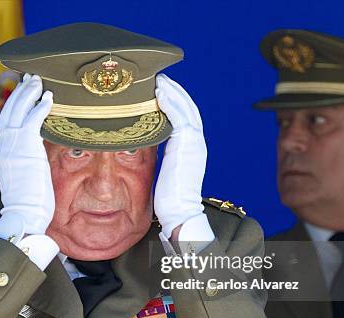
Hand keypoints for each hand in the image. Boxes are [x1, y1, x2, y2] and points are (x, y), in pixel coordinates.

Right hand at [0, 74, 54, 234]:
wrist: (24, 214)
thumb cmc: (28, 204)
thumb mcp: (24, 177)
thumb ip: (26, 161)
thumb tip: (36, 155)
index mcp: (2, 153)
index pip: (5, 122)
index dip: (13, 105)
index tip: (21, 92)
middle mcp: (4, 146)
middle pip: (9, 111)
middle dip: (19, 92)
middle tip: (30, 79)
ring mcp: (13, 146)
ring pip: (18, 111)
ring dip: (29, 93)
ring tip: (38, 81)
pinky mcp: (26, 147)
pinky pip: (33, 120)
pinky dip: (41, 106)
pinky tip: (49, 98)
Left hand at [154, 74, 206, 237]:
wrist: (180, 214)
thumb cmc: (170, 199)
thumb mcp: (166, 170)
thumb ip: (163, 154)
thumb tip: (147, 146)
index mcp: (192, 147)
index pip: (185, 116)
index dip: (175, 101)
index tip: (161, 89)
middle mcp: (196, 142)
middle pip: (187, 107)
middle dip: (174, 90)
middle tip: (158, 77)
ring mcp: (194, 143)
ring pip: (184, 108)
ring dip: (171, 92)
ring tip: (157, 79)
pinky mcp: (187, 146)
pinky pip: (179, 118)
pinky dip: (170, 103)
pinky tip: (158, 93)